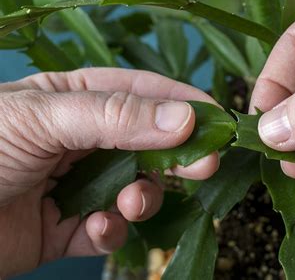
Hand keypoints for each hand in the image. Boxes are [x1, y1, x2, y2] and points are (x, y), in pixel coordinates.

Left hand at [0, 68, 218, 277]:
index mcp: (80, 99)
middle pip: (151, 144)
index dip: (186, 105)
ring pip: (138, 188)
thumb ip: (115, 117)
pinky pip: (111, 228)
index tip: (221, 122)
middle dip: (178, 155)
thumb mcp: (44, 118)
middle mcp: (87, 140)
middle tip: (204, 165)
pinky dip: (112, 230)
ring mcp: (83, 185)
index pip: (145, 94)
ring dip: (144, 197)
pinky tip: (96, 228)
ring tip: (131, 203)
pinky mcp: (73, 227)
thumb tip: (184, 118)